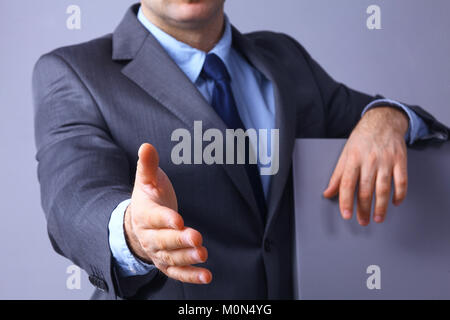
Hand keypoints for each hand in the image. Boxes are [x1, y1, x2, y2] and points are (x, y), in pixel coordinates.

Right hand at [124, 143, 211, 283]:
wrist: (137, 224)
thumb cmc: (148, 199)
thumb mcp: (146, 180)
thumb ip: (147, 165)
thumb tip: (146, 145)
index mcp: (144, 214)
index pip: (154, 217)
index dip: (165, 219)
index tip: (178, 219)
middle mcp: (149, 236)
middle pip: (163, 240)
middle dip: (179, 240)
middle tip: (196, 239)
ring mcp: (157, 252)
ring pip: (171, 257)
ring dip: (187, 258)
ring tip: (203, 254)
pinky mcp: (166, 263)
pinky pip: (176, 272)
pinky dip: (190, 276)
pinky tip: (206, 275)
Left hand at [323, 107, 408, 225]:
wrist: (383, 121)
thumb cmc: (362, 139)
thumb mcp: (345, 154)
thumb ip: (337, 175)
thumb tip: (328, 193)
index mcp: (353, 159)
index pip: (348, 184)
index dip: (346, 201)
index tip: (346, 214)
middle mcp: (369, 160)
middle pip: (366, 189)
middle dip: (364, 209)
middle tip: (362, 221)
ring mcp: (386, 161)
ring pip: (383, 188)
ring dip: (381, 206)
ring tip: (377, 218)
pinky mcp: (400, 160)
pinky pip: (402, 180)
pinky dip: (400, 194)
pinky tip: (395, 203)